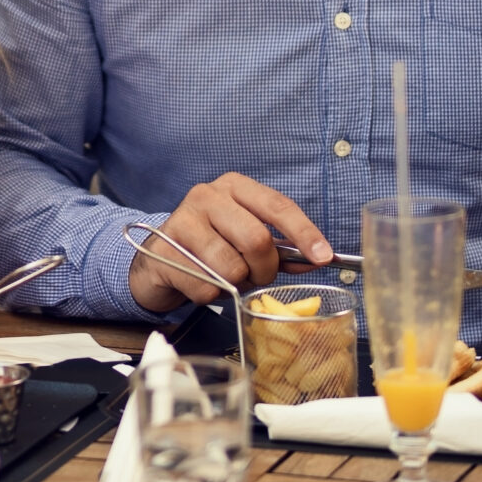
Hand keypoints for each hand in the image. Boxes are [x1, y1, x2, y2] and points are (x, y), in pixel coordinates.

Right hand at [127, 172, 330, 312]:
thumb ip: (280, 249)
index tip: (324, 256)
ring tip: (222, 276)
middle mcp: (207, 196)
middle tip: (255, 276)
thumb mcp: (245, 240)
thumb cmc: (209, 247)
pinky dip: (210, 294)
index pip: (277, 206)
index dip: (304, 232)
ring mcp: (182, 220)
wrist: (157, 259)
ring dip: (234, 284)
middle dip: (264, 269)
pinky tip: (198, 281)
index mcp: (234, 187)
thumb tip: (319, 258)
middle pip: (257, 239)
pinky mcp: (164, 249)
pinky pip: (205, 286)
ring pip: (231, 267)